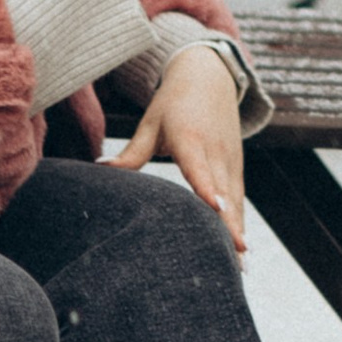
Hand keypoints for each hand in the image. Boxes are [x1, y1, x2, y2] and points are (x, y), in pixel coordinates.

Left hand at [118, 43, 245, 250]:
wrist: (210, 76)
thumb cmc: (174, 101)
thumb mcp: (151, 122)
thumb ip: (131, 153)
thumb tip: (98, 170)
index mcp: (191, 138)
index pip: (199, 167)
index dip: (208, 189)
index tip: (218, 209)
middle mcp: (215, 152)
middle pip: (224, 194)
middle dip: (230, 226)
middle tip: (236, 258)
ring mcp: (230, 161)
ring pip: (236, 202)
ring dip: (239, 232)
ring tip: (242, 266)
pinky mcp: (236, 168)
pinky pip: (239, 201)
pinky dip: (240, 225)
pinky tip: (242, 251)